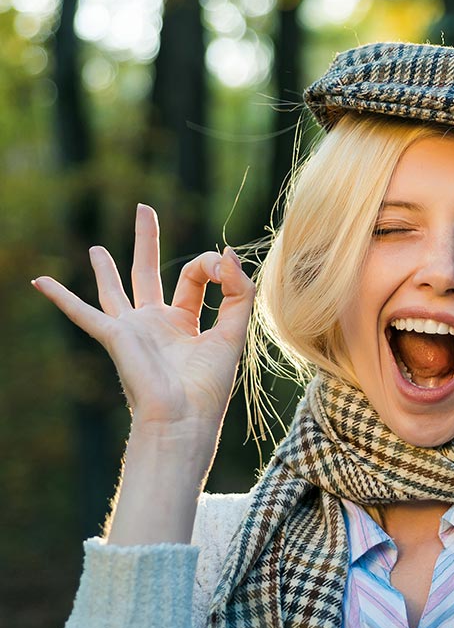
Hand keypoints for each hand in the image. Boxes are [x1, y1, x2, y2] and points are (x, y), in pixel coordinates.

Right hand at [32, 204, 254, 478]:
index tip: (224, 269)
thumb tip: (228, 253)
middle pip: (150, 273)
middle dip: (147, 241)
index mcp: (186, 324)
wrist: (182, 418)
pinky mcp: (114, 336)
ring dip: (106, 268)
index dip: (212, 266)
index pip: (196, 278)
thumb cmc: (209, 386)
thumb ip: (239, 293)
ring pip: (116, 289)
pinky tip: (40, 281)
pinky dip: (61, 297)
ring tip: (97, 249)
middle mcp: (156, 324)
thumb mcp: (233, 332)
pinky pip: (82, 312)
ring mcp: (132, 330)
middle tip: (144, 209)